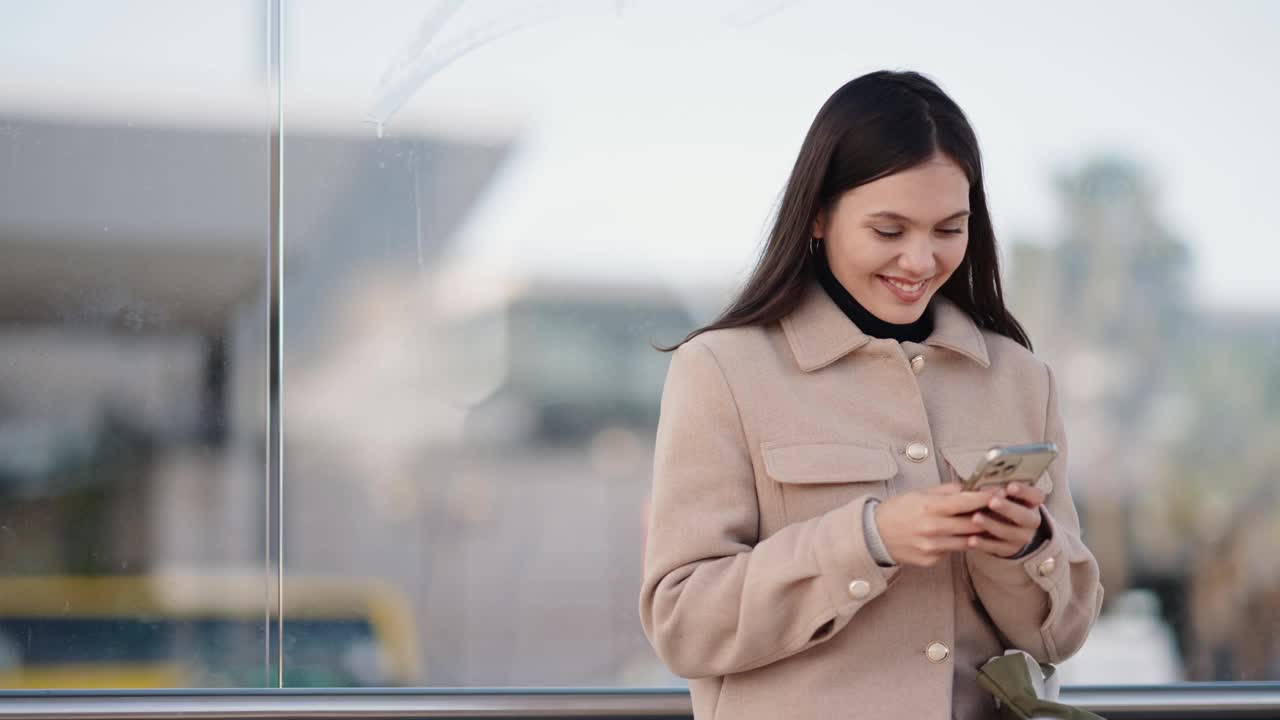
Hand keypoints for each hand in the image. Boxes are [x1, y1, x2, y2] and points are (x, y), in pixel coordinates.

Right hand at [874, 484, 993, 566]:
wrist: (873, 535)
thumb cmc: (897, 510)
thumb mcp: (918, 493)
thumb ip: (946, 491)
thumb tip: (969, 488)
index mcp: (930, 507)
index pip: (967, 502)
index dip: (987, 497)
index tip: (1002, 493)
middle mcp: (933, 528)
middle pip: (973, 524)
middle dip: (989, 517)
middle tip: (1002, 511)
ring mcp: (932, 547)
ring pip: (967, 541)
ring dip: (978, 533)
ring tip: (988, 525)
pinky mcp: (931, 560)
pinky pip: (952, 551)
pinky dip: (956, 543)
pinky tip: (958, 537)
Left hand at [966, 482, 1046, 557]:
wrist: (1006, 526)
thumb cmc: (1001, 502)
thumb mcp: (1002, 494)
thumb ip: (996, 489)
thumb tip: (981, 485)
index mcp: (1033, 502)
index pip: (1036, 496)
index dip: (1025, 491)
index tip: (1010, 486)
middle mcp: (1032, 520)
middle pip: (1024, 516)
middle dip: (1007, 509)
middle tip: (992, 502)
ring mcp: (1023, 537)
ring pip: (1010, 533)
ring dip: (992, 525)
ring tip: (975, 518)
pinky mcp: (1010, 549)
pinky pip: (998, 548)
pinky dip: (984, 544)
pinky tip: (971, 539)